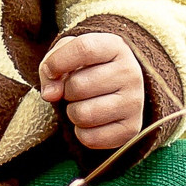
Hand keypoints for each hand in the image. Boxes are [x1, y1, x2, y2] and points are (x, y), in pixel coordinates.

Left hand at [39, 32, 145, 150]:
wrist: (118, 85)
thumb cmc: (86, 65)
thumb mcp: (67, 54)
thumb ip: (50, 66)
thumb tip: (50, 95)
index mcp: (115, 47)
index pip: (84, 49)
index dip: (59, 62)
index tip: (51, 70)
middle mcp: (131, 73)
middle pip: (78, 86)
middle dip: (65, 91)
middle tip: (74, 89)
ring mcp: (135, 102)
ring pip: (82, 114)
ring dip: (72, 112)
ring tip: (82, 104)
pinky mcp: (132, 129)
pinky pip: (90, 138)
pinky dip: (81, 132)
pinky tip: (91, 121)